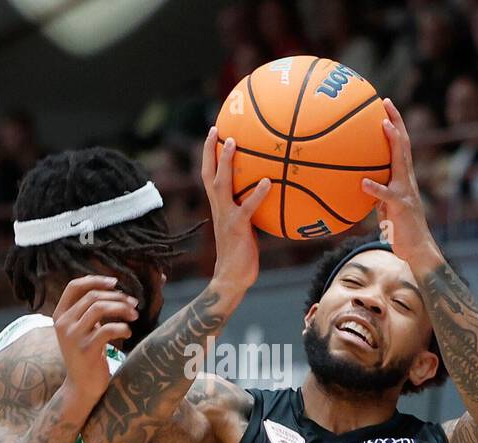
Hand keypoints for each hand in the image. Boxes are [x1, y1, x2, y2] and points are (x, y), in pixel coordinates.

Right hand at [52, 275, 137, 404]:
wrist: (81, 386)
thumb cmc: (87, 354)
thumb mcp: (81, 329)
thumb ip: (88, 311)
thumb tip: (114, 290)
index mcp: (59, 315)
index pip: (74, 286)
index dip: (95, 280)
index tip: (115, 282)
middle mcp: (63, 324)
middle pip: (92, 296)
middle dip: (117, 296)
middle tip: (133, 303)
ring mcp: (73, 336)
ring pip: (99, 308)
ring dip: (121, 308)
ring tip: (134, 315)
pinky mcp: (86, 350)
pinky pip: (108, 330)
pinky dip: (123, 328)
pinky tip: (129, 333)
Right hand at [202, 126, 270, 292]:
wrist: (231, 279)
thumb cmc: (242, 255)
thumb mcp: (245, 228)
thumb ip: (250, 211)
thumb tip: (269, 197)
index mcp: (219, 208)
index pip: (209, 177)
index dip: (209, 156)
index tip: (213, 135)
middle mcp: (219, 209)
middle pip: (209, 174)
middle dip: (210, 150)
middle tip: (216, 129)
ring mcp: (227, 217)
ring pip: (221, 184)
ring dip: (226, 162)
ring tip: (233, 142)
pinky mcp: (238, 228)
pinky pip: (247, 207)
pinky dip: (257, 193)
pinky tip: (267, 181)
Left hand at [362, 98, 442, 269]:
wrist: (417, 249)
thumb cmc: (399, 229)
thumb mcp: (385, 206)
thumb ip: (375, 193)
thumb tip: (358, 183)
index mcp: (403, 177)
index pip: (400, 145)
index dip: (394, 124)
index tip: (384, 104)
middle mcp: (407, 179)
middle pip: (404, 144)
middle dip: (396, 121)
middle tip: (385, 102)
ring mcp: (406, 191)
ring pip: (401, 161)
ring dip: (393, 142)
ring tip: (382, 125)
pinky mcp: (402, 207)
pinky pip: (387, 196)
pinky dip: (375, 188)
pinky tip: (363, 182)